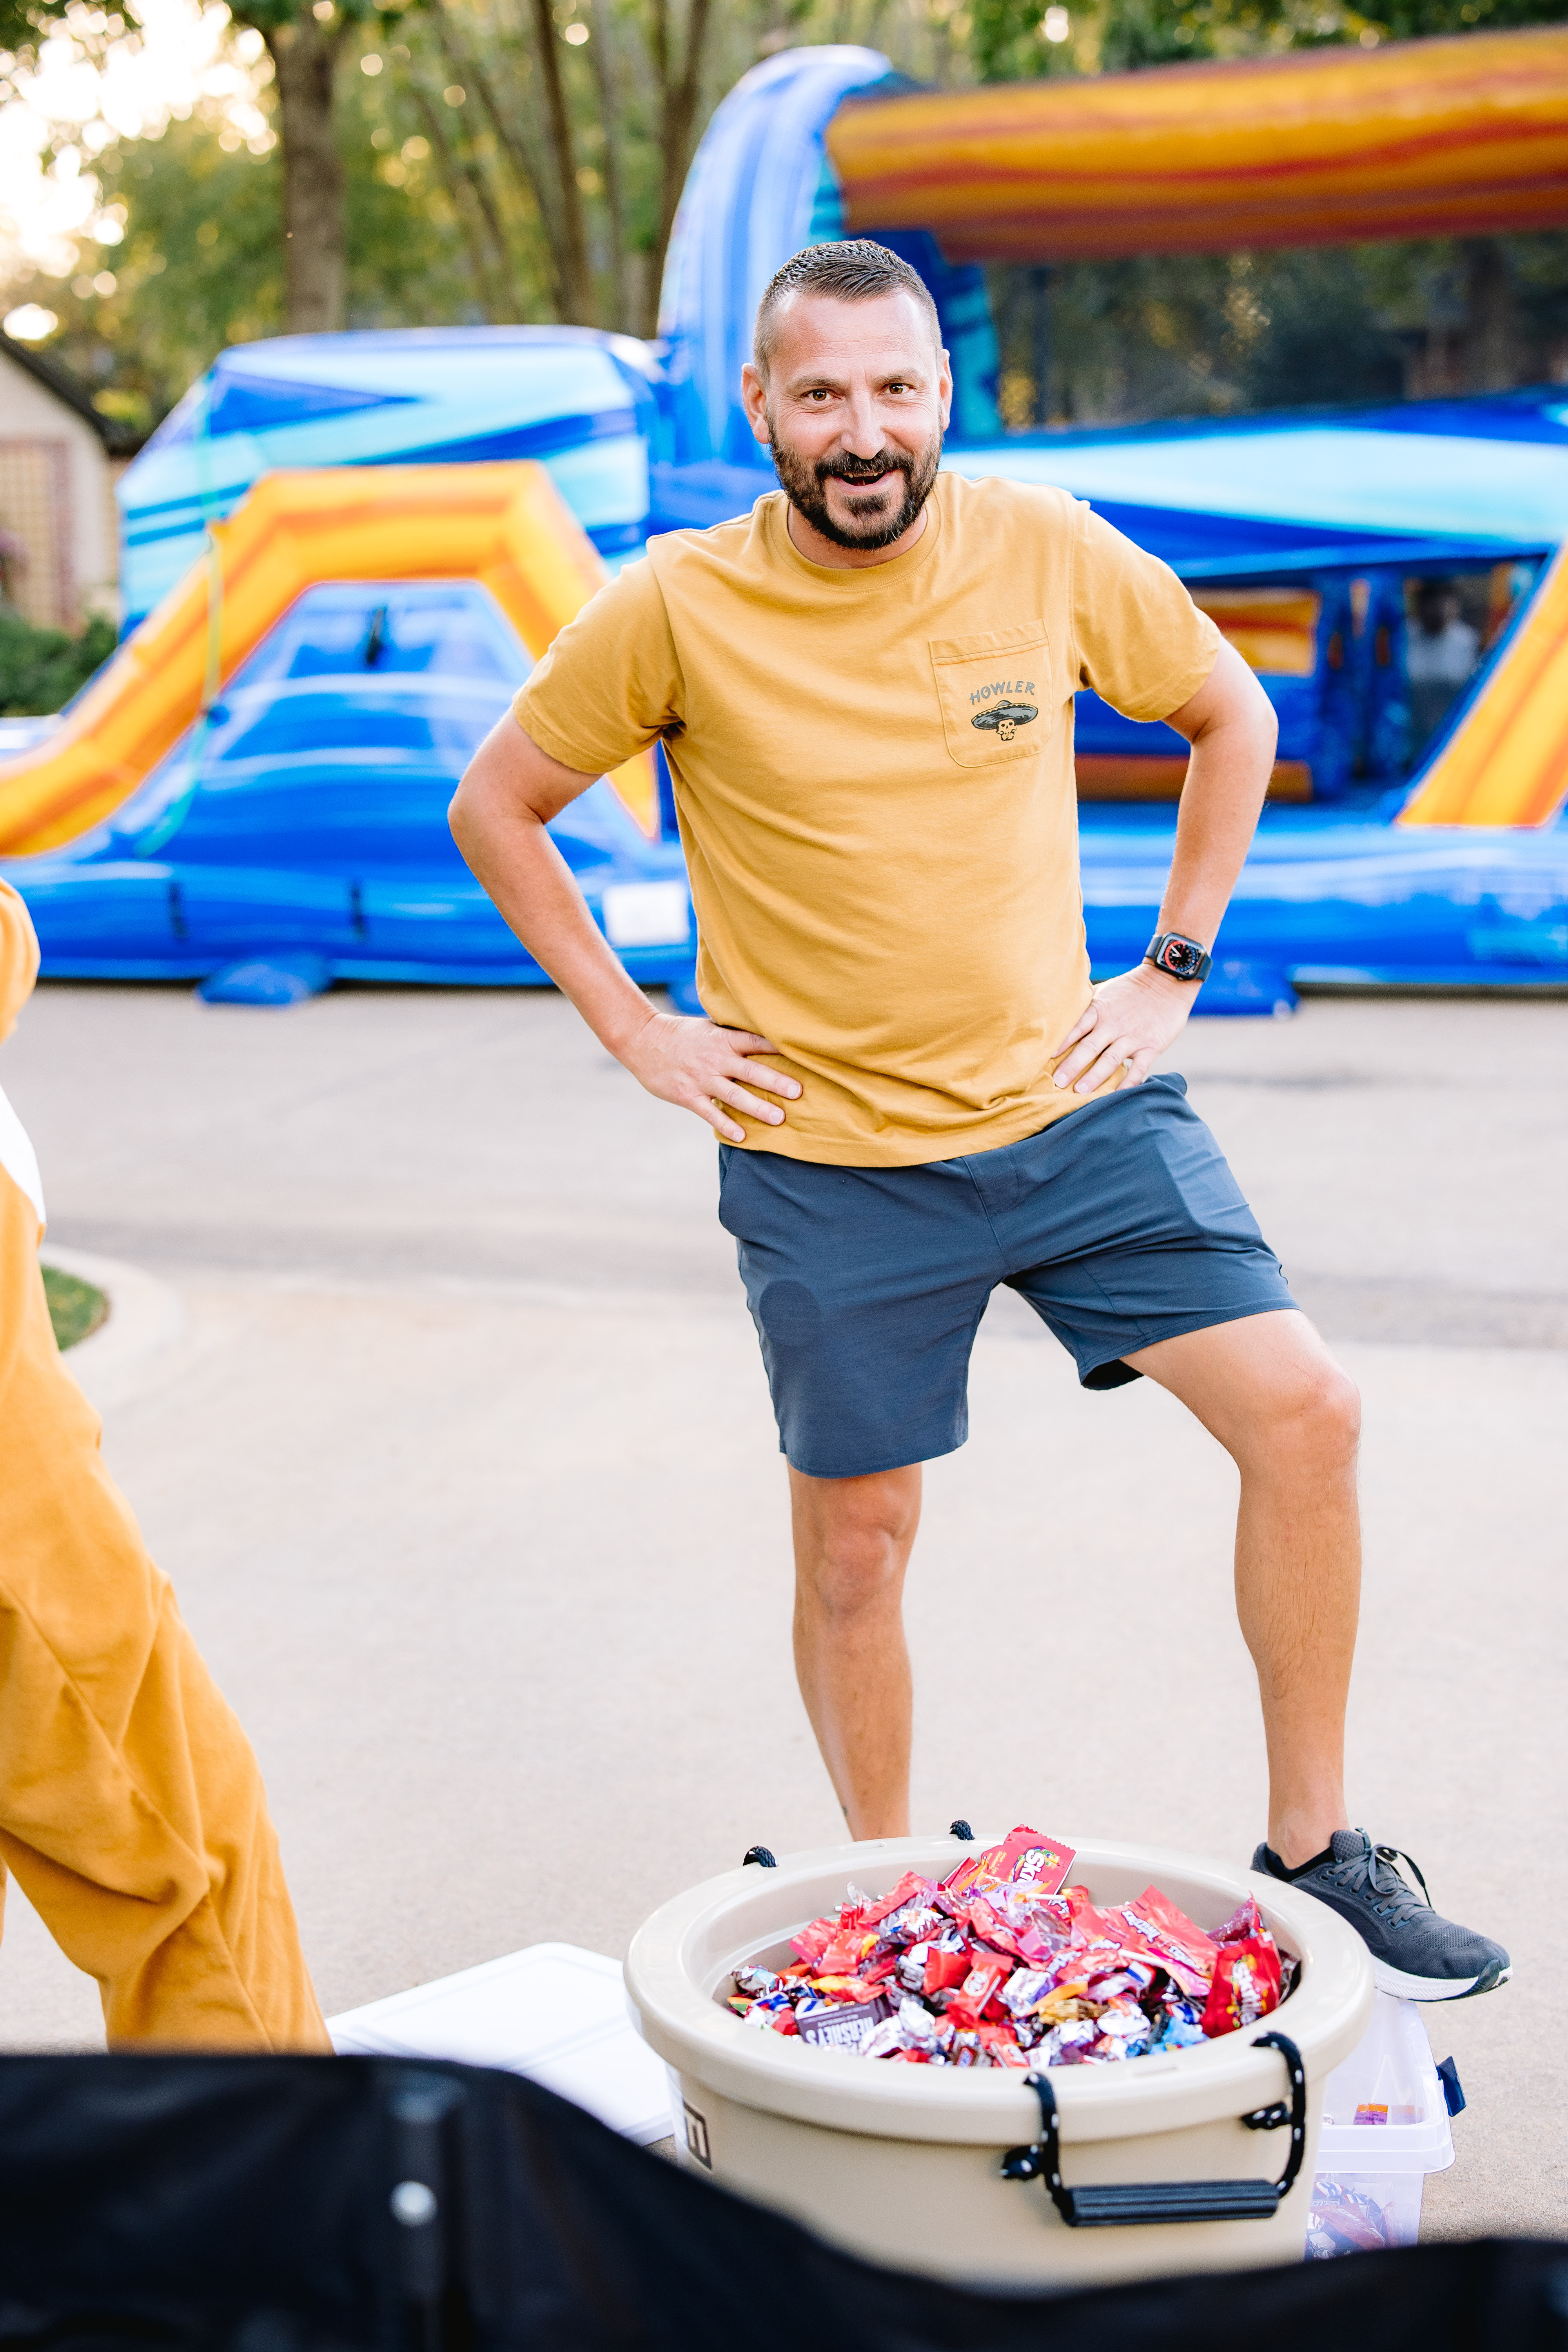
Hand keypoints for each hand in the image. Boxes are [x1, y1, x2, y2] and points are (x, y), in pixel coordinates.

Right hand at [619, 1012, 801, 1142]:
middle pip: (750, 1071)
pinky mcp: (688, 1095)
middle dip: (775, 1081)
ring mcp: (702, 1078)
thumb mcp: (709, 1028)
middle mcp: (715, 1059)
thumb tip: (764, 1038)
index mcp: (723, 1039)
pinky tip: (742, 1137)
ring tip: (779, 1118)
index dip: (778, 1048)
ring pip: (734, 1095)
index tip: (801, 1054)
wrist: (642, 1040)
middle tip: (798, 1092)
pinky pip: (710, 1113)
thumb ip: (733, 1036)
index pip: (756, 1042)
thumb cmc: (681, 1034)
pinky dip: (726, 1125)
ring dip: (757, 1107)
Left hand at [1051, 963, 1195, 1095]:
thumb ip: (1085, 1008)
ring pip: (1111, 1060)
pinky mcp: (1151, 1046)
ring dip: (1095, 1076)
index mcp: (1099, 1009)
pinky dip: (1128, 1083)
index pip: (1076, 1027)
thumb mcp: (1104, 992)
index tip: (1046, 1058)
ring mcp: (1133, 1037)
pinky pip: (1138, 1069)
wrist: (1167, 981)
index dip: (1062, 1043)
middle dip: (1072, 1066)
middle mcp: (1114, 1024)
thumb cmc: (1130, 990)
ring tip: (1080, 1091)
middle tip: (1058, 1083)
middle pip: (1090, 1047)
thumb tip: (1059, 1018)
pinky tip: (1117, 1096)